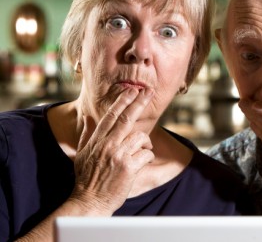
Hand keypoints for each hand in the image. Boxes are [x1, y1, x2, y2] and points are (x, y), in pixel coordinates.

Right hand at [70, 89, 154, 213]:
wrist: (90, 201)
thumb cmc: (86, 179)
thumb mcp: (81, 154)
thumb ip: (86, 135)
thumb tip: (88, 118)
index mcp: (96, 140)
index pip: (111, 116)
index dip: (123, 101)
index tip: (132, 90)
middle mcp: (107, 145)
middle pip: (127, 119)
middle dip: (139, 103)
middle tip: (149, 92)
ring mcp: (118, 155)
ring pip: (140, 137)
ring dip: (146, 142)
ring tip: (145, 149)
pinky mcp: (128, 167)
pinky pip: (146, 154)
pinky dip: (148, 157)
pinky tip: (144, 162)